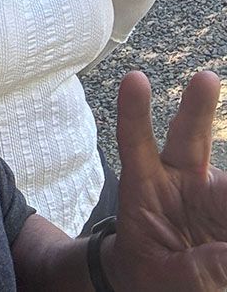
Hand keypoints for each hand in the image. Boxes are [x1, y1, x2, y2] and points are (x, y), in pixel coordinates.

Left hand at [108, 70, 226, 291]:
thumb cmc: (149, 274)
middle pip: (187, 136)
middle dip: (196, 106)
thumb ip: (195, 269)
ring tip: (222, 211)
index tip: (134, 80)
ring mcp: (208, 190)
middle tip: (205, 79)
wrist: (163, 283)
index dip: (133, 113)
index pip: (135, 144)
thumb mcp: (163, 278)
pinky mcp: (226, 204)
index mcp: (144, 188)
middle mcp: (178, 179)